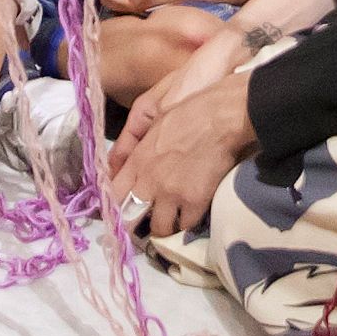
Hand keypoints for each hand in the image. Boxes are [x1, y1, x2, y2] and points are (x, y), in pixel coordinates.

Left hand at [110, 75, 256, 237]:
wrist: (223, 116)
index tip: (119, 210)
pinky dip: (186, 222)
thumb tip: (116, 164)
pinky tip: (189, 215)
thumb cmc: (189, 108)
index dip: (114, 206)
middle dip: (133, 224)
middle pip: (130, 218)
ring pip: (158, 228)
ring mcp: (172, 193)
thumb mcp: (150, 115)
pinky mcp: (195, 201)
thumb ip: (131, 141)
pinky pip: (185, 225)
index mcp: (138, 159)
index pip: (113, 193)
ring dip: (162, 226)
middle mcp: (150, 181)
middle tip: (140, 225)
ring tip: (168, 221)